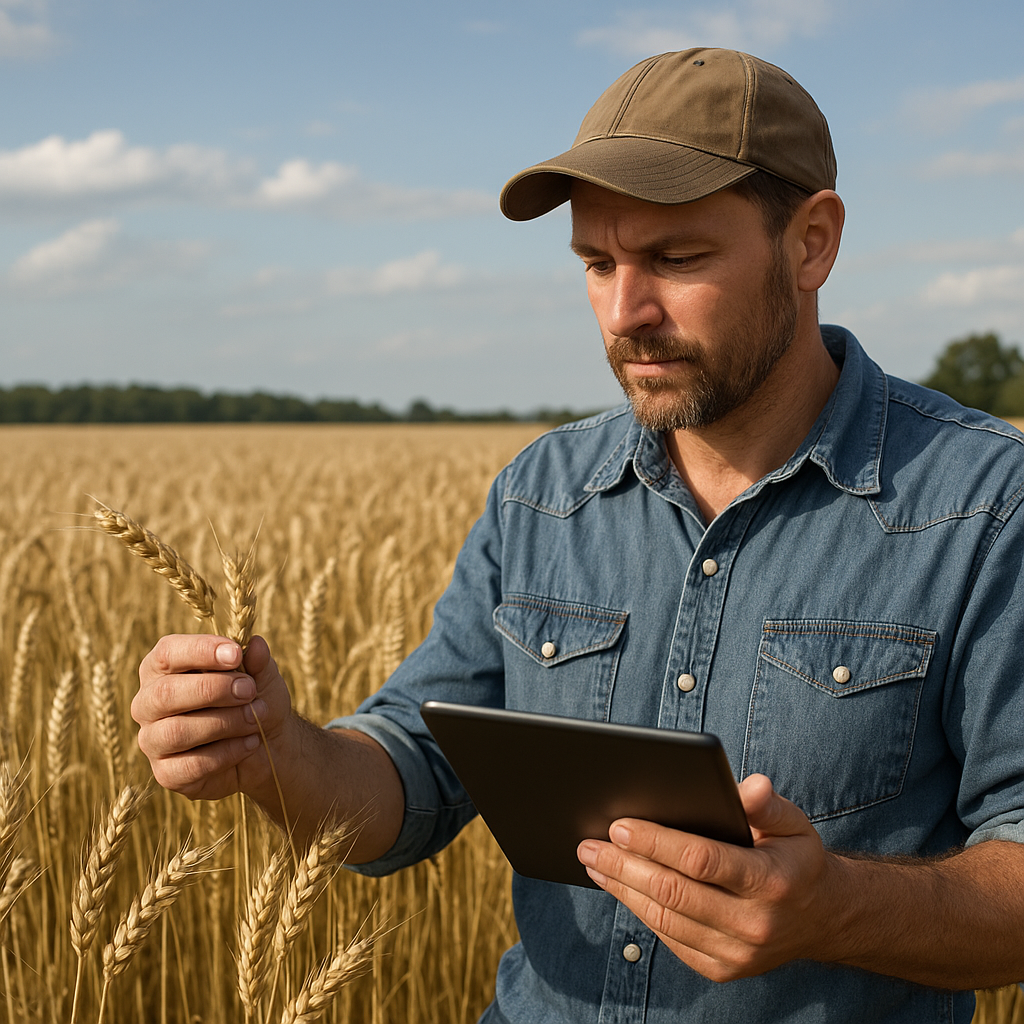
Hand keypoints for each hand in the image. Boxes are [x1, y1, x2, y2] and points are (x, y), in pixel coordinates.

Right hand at [133, 634, 292, 801]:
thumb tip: (256, 644)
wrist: (269, 744)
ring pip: (177, 731)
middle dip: (214, 689)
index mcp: (164, 668)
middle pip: (166, 693)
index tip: (236, 653)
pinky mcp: (166, 773)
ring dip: (225, 722)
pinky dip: (228, 752)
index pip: (168, 652)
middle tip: (249, 690)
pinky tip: (250, 742)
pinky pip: (191, 765)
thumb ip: (257, 660)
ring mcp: (153, 740)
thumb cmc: (254, 699)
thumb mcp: (261, 675)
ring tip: (255, 717)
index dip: (201, 650)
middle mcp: (149, 702)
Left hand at [576, 774, 838, 981]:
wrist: (823, 919)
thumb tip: (750, 785)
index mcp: (770, 881)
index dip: (655, 842)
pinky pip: (670, 938)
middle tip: (589, 843)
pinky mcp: (722, 969)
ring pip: (665, 919)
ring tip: (594, 862)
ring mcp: (737, 953)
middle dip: (624, 865)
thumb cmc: (796, 859)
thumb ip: (767, 805)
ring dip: (622, 889)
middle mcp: (754, 923)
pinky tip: (620, 887)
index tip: (619, 825)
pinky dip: (640, 911)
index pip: (701, 860)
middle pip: (673, 892)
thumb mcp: (793, 824)